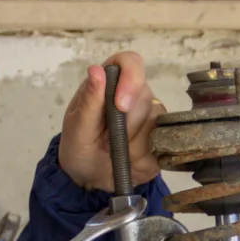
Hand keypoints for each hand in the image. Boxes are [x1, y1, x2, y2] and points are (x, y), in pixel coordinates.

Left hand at [57, 51, 164, 191]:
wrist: (89, 178)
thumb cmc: (79, 147)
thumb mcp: (77, 128)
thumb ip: (89, 101)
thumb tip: (95, 69)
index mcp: (110, 84)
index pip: (130, 63)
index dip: (131, 78)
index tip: (121, 105)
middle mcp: (134, 95)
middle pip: (145, 97)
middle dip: (126, 125)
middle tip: (105, 140)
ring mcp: (151, 117)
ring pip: (156, 123)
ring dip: (132, 145)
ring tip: (114, 152)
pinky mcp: (161, 140)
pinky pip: (162, 144)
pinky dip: (142, 158)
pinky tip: (128, 161)